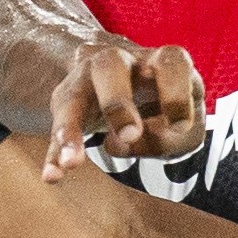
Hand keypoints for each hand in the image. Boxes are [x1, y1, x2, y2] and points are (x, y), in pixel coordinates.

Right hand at [43, 33, 206, 175]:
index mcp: (158, 62)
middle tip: (129, 135)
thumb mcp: (184, 128)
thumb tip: (125, 142)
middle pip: (109, 64)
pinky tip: (53, 176)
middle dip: (117, 101)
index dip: (176, 93)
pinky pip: (55, 130)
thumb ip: (169, 138)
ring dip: (70, 129)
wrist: (132, 84)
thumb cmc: (166, 110)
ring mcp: (86, 80)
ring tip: (72, 163)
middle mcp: (120, 62)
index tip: (180, 126)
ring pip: (72, 96)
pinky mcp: (67, 105)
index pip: (171, 62)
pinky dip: (54, 154)